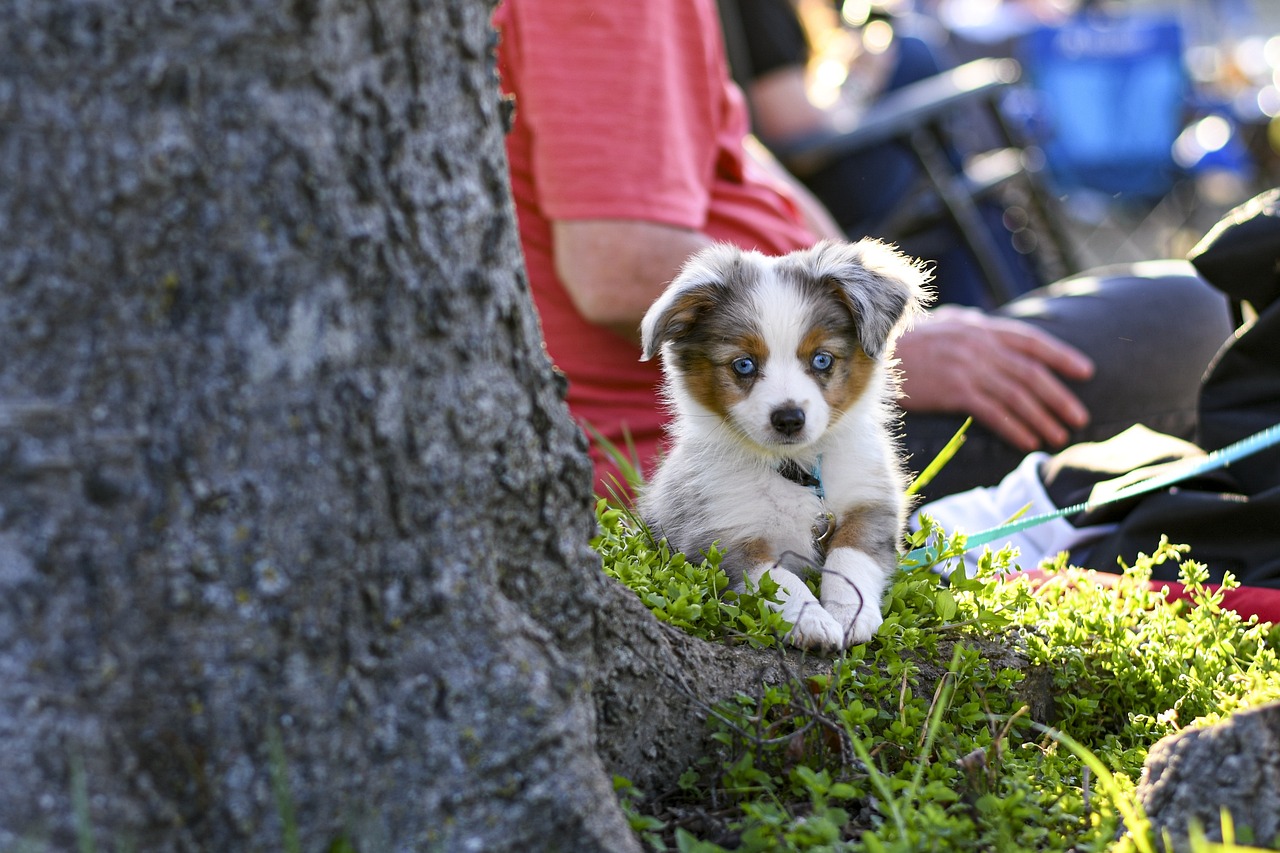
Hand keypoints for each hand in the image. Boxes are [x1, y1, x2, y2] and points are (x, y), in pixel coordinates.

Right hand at [894, 305, 1094, 451]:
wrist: (873, 350)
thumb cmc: (907, 339)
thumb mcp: (946, 323)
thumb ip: (973, 327)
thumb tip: (994, 333)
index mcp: (981, 327)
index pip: (1032, 340)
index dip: (1062, 356)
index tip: (1086, 371)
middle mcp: (980, 346)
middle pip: (1031, 372)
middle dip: (1059, 396)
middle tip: (1080, 417)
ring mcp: (968, 367)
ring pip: (1017, 395)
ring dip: (1042, 417)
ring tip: (1060, 435)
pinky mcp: (954, 390)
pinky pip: (993, 411)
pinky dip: (1015, 427)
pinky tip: (1029, 441)